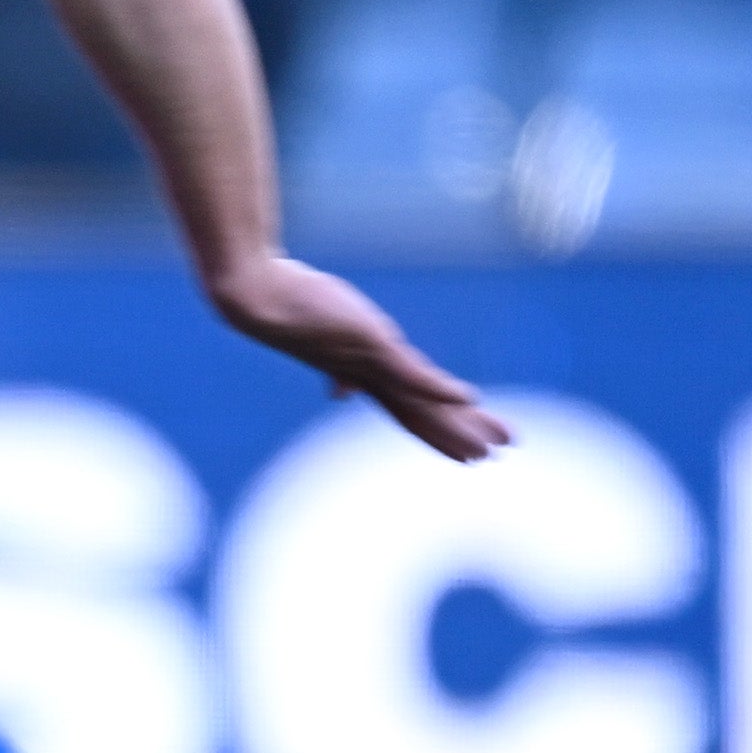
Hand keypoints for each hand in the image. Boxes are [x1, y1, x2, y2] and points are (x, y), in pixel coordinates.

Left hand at [204, 252, 510, 462]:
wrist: (257, 296)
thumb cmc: (289, 310)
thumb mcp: (322, 339)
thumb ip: (340, 366)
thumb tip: (341, 391)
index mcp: (362, 377)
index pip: (408, 411)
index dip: (437, 432)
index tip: (465, 451)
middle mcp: (368, 378)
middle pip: (422, 414)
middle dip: (458, 435)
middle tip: (494, 455)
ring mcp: (370, 363)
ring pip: (424, 402)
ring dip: (460, 424)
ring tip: (492, 444)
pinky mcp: (371, 344)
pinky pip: (412, 372)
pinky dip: (441, 389)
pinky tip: (470, 399)